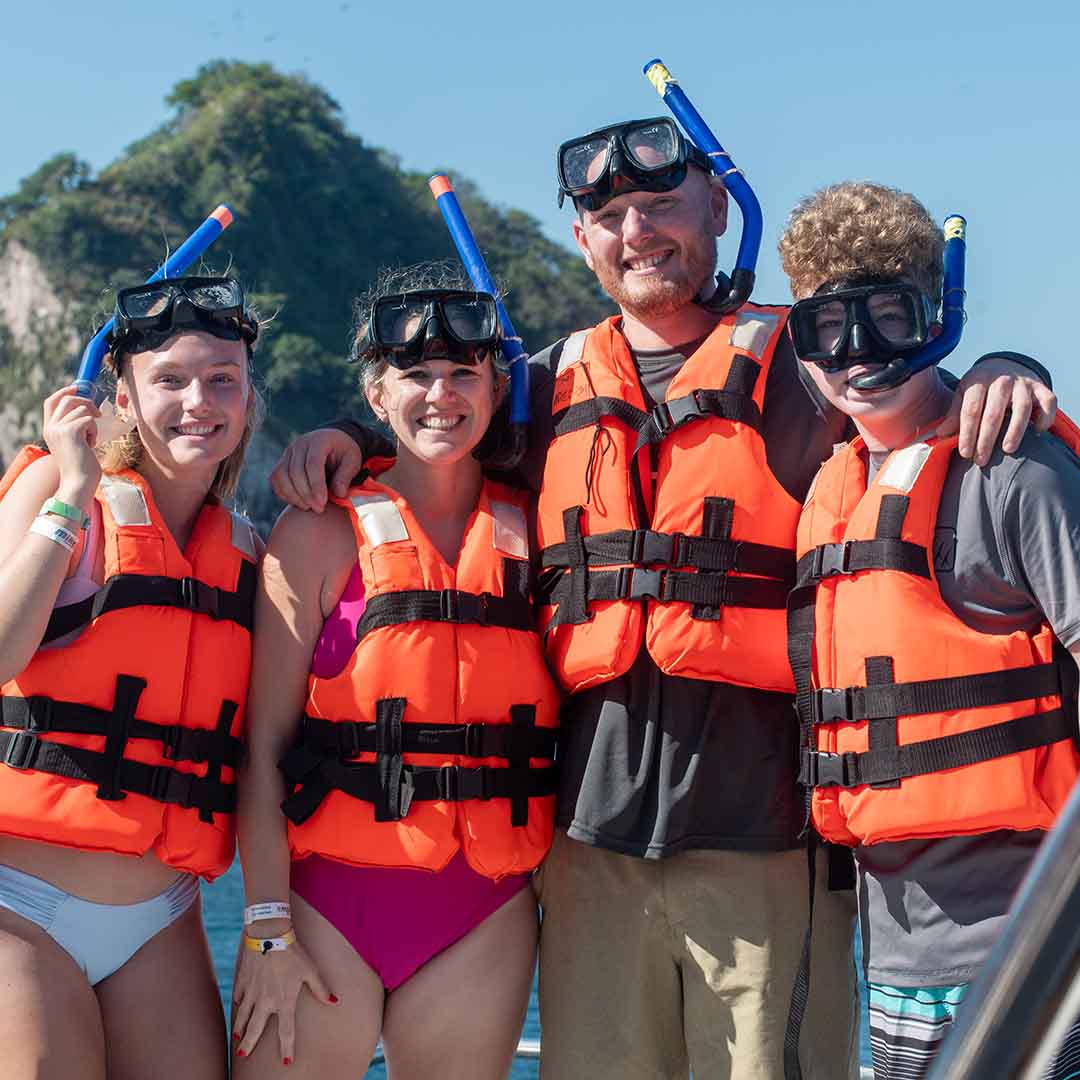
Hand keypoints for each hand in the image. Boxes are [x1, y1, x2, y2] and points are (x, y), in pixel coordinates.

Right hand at [42, 386, 100, 504]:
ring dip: (92, 422)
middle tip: (98, 415)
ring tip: (91, 440)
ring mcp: (59, 429)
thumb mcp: (74, 443)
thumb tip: (89, 410)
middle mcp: (51, 427)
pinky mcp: (70, 432)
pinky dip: (94, 431)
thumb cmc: (81, 467)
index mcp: (49, 429)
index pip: (51, 401)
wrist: (78, 483)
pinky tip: (92, 444)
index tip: (79, 388)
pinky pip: (89, 419)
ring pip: (82, 409)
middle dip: (87, 403)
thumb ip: (75, 428)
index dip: (65, 391)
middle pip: (68, 399)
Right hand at [232, 931, 336, 1063]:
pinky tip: (236, 1005)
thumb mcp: (310, 970)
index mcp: (283, 1001)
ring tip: (238, 1037)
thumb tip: (334, 1002)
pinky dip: (237, 1002)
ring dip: (241, 1027)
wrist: (269, 934)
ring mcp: (252, 992)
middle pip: (255, 1029)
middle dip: (249, 1044)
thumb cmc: (293, 952)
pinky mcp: (243, 980)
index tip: (287, 1061)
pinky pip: (238, 995)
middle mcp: (265, 1001)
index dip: (287, 1047)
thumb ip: (321, 988)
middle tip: (244, 1055)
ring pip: (243, 1015)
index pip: (286, 1031)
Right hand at [270, 429, 364, 511]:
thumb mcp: (353, 461)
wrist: (333, 442)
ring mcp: (288, 452)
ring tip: (308, 507)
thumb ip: (346, 476)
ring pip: (281, 475)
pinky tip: (298, 502)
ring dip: (292, 495)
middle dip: (306, 494)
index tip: (322, 503)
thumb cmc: (344, 452)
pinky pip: (275, 479)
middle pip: (295, 471)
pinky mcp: (282, 462)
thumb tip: (339, 494)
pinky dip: (283, 493)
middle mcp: (299, 444)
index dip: (316, 485)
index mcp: (318, 441)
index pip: (312, 464)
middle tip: (318, 509)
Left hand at [936, 356, 1056, 465]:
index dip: (967, 433)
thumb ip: (954, 414)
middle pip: (994, 413)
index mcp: (978, 381)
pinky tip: (1037, 431)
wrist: (1003, 364)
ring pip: (1022, 408)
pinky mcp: (1041, 387)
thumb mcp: (963, 395)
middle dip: (986, 439)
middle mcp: (1002, 380)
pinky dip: (1045, 417)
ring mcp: (1023, 383)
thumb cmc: (979, 387)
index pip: (971, 410)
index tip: (965, 453)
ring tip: (1007, 449)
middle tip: (981, 460)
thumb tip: (941, 435)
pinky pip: (1048, 402)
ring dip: (1015, 430)